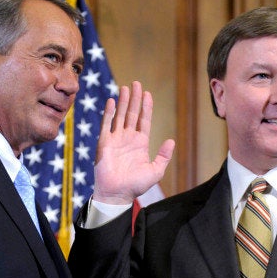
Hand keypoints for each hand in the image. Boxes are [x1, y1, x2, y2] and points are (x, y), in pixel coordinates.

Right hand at [93, 81, 174, 204]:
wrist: (117, 194)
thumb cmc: (136, 185)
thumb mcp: (156, 171)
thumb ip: (164, 156)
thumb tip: (171, 140)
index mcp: (140, 143)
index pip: (144, 120)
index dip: (146, 107)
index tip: (148, 94)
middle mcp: (128, 138)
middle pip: (132, 114)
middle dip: (135, 99)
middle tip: (137, 83)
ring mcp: (116, 139)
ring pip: (120, 116)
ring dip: (123, 102)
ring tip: (126, 87)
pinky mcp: (104, 143)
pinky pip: (106, 124)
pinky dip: (109, 113)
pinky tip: (112, 101)